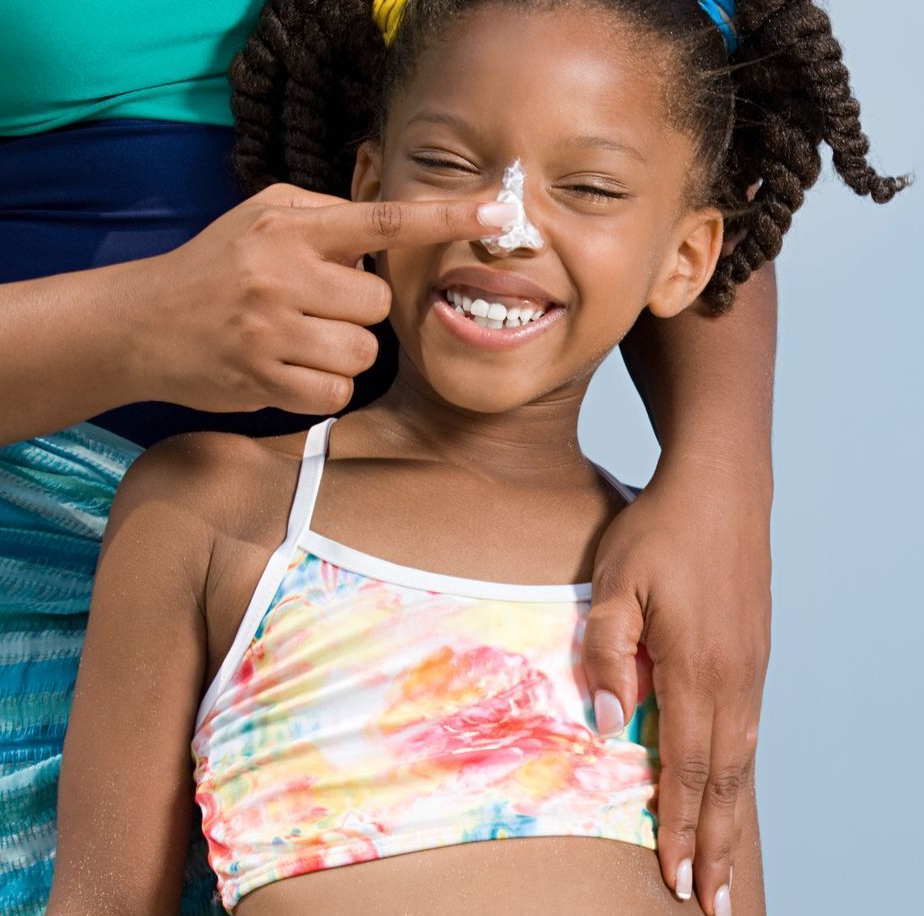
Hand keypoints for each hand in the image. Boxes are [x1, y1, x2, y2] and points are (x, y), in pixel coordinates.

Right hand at [122, 182, 514, 414]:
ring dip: (343, 350)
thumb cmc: (213, 264)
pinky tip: (287, 367)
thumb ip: (324, 214)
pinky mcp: (262, 380)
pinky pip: (335, 391)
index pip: (382, 221)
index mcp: (289, 228)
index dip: (446, 217)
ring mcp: (270, 331)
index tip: (500, 212)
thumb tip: (385, 227)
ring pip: (362, 352)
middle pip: (376, 303)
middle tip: (315, 305)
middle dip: (356, 309)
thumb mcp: (260, 214)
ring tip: (298, 337)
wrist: (139, 324)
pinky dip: (322, 384)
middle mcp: (281, 275)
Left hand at [580, 456, 771, 915]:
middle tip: (715, 904)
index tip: (678, 879)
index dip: (683, 826)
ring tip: (730, 867)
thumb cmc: (659, 531)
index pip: (688, 765)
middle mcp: (735, 678)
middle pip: (726, 778)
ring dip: (734, 816)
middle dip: (719, 845)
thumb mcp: (613, 583)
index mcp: (697, 667)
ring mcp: (751, 665)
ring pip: (744, 758)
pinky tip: (734, 789)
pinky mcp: (754, 651)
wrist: (721, 487)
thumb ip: (607, 653)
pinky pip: (750, 728)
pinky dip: (742, 773)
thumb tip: (609, 724)